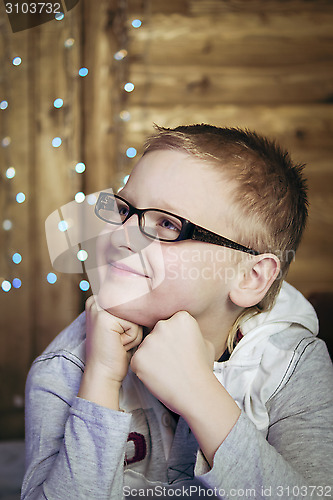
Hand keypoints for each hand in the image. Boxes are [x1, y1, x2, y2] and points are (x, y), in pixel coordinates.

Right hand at [85, 295, 142, 383]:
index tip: (119, 335)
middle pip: (136, 306)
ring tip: (120, 342)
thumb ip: (133, 310)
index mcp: (101, 299)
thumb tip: (156, 299)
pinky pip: (134, 325)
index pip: (134, 302)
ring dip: (135, 333)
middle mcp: (97, 300)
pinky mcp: (104, 317)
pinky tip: (119, 345)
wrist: (103, 374)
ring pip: (136, 315)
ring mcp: (99, 307)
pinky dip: (133, 338)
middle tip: (120, 340)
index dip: (135, 321)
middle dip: (135, 326)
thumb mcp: (125, 326)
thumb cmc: (118, 352)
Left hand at [131, 310, 240, 465]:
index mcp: (181, 318)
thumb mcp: (206, 343)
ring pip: (146, 346)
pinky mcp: (138, 357)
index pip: (171, 323)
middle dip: (161, 344)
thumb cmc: (202, 370)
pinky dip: (144, 369)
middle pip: (156, 332)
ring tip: (166, 370)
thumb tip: (187, 334)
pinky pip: (137, 361)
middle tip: (171, 360)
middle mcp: (163, 325)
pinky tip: (158, 376)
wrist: (196, 392)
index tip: (178, 347)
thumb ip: (193, 333)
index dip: (174, 337)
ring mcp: (149, 341)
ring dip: (152, 357)